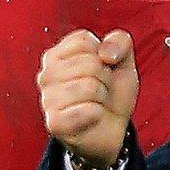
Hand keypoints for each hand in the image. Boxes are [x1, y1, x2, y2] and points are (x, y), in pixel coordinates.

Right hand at [39, 29, 137, 168]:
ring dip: (102, 96)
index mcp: (57, 55)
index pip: (83, 40)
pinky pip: (88, 110)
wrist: (113, 130)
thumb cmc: (112, 93)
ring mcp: (47, 99)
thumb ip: (120, 41)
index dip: (103, 55)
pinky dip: (98, 114)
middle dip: (105, 78)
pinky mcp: (54, 123)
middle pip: (89, 62)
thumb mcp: (123, 61)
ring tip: (96, 103)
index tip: (102, 69)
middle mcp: (47, 75)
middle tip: (101, 90)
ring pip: (89, 86)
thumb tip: (105, 52)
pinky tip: (91, 118)